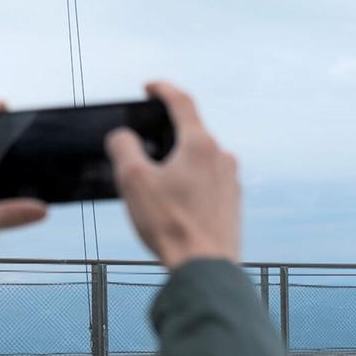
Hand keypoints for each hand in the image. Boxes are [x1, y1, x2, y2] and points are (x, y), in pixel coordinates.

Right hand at [106, 81, 239, 268]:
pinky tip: (174, 204)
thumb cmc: (171, 224)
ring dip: (178, 163)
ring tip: (156, 183)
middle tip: (144, 146)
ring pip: (200, 160)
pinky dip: (189, 184)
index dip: (162, 89)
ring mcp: (231, 181)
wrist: (205, 268)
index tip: (149, 88)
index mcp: (200, 144)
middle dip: (166, 135)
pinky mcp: (233, 203)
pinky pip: (208, 182)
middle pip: (191, 133)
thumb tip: (123, 137)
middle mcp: (222, 157)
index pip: (182, 102)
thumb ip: (123, 147)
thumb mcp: (133, 180)